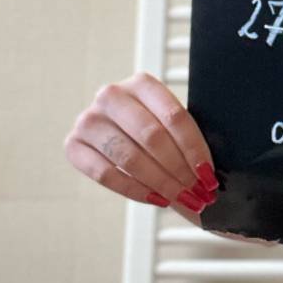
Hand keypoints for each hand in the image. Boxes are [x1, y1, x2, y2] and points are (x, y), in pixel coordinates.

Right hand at [63, 70, 218, 223]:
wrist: (114, 129)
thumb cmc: (152, 127)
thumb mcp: (169, 122)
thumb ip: (186, 138)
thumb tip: (209, 175)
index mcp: (142, 82)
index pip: (174, 117)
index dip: (194, 149)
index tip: (209, 175)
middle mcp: (111, 96)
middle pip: (152, 137)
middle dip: (179, 170)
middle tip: (197, 194)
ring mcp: (88, 119)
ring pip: (129, 157)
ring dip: (160, 183)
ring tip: (181, 199)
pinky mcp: (73, 145)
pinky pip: (106, 174)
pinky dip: (135, 190)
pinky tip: (156, 199)